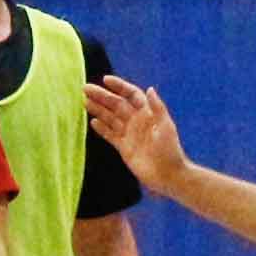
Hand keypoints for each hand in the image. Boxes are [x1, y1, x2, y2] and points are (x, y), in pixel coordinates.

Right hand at [84, 76, 187, 190]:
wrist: (167, 175)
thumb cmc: (170, 150)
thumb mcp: (166, 127)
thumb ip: (157, 108)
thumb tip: (150, 88)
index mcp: (147, 113)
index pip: (131, 95)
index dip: (119, 86)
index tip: (105, 80)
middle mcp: (136, 120)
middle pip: (116, 104)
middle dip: (101, 96)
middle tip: (85, 88)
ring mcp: (129, 133)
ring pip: (110, 118)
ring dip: (98, 109)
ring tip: (85, 101)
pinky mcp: (124, 147)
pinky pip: (110, 134)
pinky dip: (101, 128)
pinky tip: (92, 121)